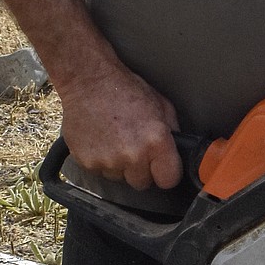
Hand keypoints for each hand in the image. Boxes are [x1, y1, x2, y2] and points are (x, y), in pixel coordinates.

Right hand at [58, 62, 181, 191]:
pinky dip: (101, 160)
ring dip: (120, 166)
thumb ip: (172, 132)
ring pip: (120, 178)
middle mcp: (132, 155)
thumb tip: (176, 152)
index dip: (165, 173)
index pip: (169, 180)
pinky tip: (101, 140)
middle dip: (141, 170)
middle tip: (135, 148)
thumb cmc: (125, 89)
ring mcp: (108, 161)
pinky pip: (99, 172)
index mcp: (155, 141)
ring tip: (115, 140)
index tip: (161, 168)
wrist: (88, 81)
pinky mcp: (87, 162)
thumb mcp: (161, 105)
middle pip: (142, 183)